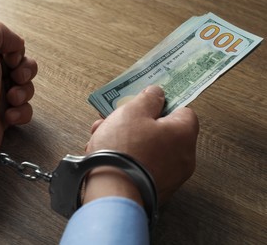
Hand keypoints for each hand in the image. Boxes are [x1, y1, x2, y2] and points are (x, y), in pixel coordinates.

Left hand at [0, 21, 36, 182]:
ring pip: (27, 89)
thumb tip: (16, 42)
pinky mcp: (5, 116)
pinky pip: (25, 110)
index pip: (11, 48)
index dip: (17, 53)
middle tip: (16, 78)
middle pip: (23, 67)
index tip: (10, 59)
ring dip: (23, 93)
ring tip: (11, 100)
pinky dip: (20, 112)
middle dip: (25, 72)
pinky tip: (9, 116)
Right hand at [84, 85, 198, 204]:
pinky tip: (107, 156)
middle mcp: (184, 157)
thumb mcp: (133, 112)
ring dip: (127, 141)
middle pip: (161, 131)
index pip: (182, 111)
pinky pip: (144, 167)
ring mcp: (170, 177)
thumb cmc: (124, 150)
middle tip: (116, 121)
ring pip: (149, 149)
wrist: (111, 193)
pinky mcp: (155, 191)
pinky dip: (129, 160)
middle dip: (135, 123)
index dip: (161, 105)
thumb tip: (157, 94)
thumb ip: (148, 98)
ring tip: (103, 138)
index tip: (145, 104)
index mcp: (183, 134)